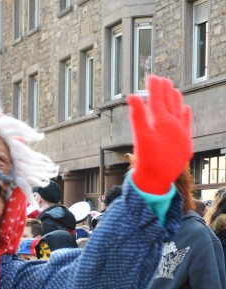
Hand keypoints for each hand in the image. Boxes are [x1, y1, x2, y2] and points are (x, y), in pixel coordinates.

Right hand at [127, 75, 192, 194]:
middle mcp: (175, 124)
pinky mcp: (186, 143)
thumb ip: (137, 116)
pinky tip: (185, 108)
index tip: (151, 77)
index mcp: (162, 121)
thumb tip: (132, 96)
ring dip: (176, 99)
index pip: (157, 99)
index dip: (154, 87)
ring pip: (180, 111)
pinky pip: (187, 124)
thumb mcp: (139, 137)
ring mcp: (182, 133)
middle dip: (165, 90)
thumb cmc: (146, 160)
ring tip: (174, 90)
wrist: (157, 180)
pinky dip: (185, 114)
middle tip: (162, 80)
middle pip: (170, 103)